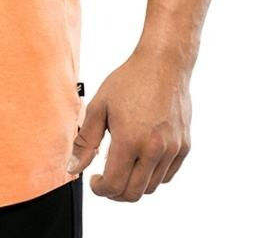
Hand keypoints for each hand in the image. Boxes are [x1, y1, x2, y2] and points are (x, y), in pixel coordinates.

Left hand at [66, 49, 191, 200]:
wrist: (163, 65)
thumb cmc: (129, 81)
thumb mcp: (99, 106)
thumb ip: (86, 140)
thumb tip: (73, 167)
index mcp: (129, 140)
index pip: (114, 185)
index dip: (100, 189)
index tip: (94, 180)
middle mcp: (154, 149)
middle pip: (133, 193)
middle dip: (115, 193)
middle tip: (105, 180)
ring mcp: (172, 149)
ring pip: (151, 187)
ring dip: (133, 184)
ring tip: (121, 167)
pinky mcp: (184, 146)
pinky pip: (167, 175)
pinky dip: (152, 176)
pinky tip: (140, 161)